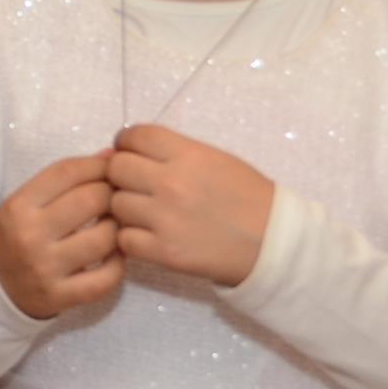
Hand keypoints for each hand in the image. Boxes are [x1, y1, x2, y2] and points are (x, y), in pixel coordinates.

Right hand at [0, 154, 122, 318]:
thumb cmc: (17, 235)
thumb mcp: (26, 202)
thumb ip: (64, 179)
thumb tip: (111, 156)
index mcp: (18, 207)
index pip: (68, 171)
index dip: (97, 164)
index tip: (109, 168)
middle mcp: (29, 237)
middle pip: (92, 200)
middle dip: (112, 193)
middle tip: (116, 198)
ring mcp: (45, 270)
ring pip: (106, 238)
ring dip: (118, 228)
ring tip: (114, 226)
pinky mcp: (61, 297)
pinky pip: (107, 277)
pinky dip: (118, 263)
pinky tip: (113, 255)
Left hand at [106, 125, 274, 286]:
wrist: (272, 243)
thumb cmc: (246, 197)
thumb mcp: (215, 159)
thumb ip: (172, 152)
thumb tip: (124, 150)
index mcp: (188, 155)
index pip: (134, 136)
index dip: (127, 143)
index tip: (131, 153)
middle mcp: (171, 183)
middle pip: (116, 168)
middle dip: (121, 174)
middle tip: (135, 185)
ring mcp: (165, 219)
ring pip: (115, 204)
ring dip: (125, 208)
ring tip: (146, 213)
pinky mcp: (163, 252)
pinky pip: (123, 238)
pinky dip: (131, 237)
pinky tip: (148, 235)